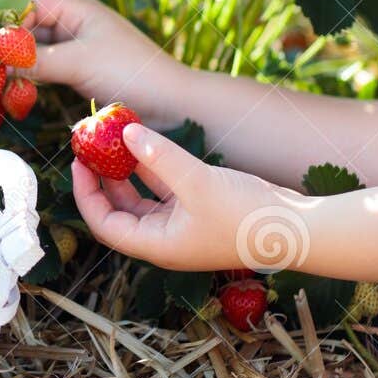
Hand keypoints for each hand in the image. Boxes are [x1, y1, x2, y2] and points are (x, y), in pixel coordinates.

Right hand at [21, 0, 187, 116]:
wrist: (172, 103)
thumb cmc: (130, 72)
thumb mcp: (78, 63)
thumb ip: (36, 62)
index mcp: (80, 9)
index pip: (32, 1)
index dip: (7, 16)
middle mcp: (78, 24)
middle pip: (32, 24)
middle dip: (9, 41)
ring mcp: (81, 48)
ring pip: (39, 48)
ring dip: (19, 60)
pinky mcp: (84, 71)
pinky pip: (50, 67)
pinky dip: (33, 76)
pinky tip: (18, 89)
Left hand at [72, 121, 303, 271]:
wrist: (299, 228)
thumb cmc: (247, 214)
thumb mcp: (198, 182)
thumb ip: (160, 157)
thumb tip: (126, 131)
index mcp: (157, 245)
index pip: (105, 225)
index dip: (86, 195)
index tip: (78, 163)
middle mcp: (164, 239)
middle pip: (118, 211)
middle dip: (102, 180)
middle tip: (90, 146)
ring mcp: (182, 225)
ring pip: (141, 198)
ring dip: (127, 171)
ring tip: (113, 139)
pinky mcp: (199, 209)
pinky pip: (165, 188)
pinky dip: (154, 168)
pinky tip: (145, 142)